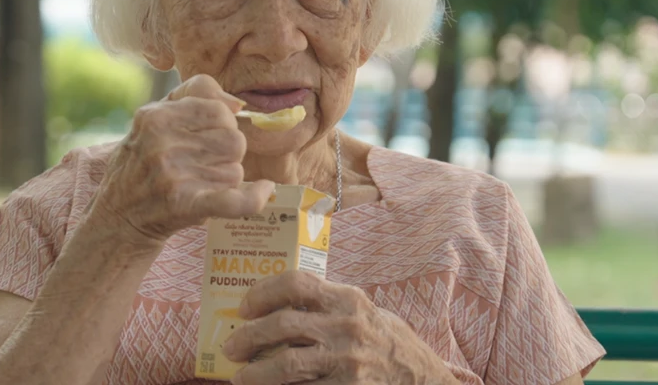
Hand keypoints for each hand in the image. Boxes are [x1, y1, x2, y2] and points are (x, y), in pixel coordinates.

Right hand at [92, 74, 275, 245]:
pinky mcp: (184, 206)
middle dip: (226, 154)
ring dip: (224, 179)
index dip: (222, 124)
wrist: (116, 218)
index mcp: (155, 115)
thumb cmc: (141, 162)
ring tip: (198, 184)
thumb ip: (194, 95)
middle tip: (202, 165)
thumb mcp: (153, 118)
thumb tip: (238, 105)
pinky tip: (264, 190)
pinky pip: (235, 200)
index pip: (219, 110)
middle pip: (233, 140)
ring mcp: (172, 175)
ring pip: (234, 170)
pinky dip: (255, 197)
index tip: (208, 137)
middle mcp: (161, 142)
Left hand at [222, 271, 456, 384]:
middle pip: (282, 325)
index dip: (263, 292)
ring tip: (240, 377)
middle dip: (248, 337)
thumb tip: (280, 306)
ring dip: (255, 373)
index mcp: (348, 300)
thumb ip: (330, 305)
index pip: (296, 283)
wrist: (425, 382)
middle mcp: (346, 327)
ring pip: (285, 365)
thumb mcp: (367, 312)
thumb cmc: (391, 344)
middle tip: (232, 347)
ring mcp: (346, 362)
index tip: (244, 306)